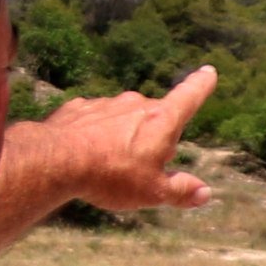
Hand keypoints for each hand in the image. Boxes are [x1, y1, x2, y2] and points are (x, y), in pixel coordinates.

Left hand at [14, 65, 218, 218]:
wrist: (56, 161)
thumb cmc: (112, 175)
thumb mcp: (152, 192)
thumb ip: (180, 191)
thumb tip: (204, 193)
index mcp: (161, 121)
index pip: (189, 97)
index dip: (201, 85)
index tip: (209, 72)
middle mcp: (135, 104)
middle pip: (154, 116)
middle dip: (153, 135)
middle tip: (141, 167)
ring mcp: (105, 104)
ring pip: (122, 117)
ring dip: (122, 135)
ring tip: (109, 164)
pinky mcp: (78, 109)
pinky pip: (94, 119)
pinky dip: (94, 133)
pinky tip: (86, 153)